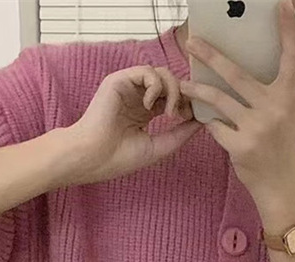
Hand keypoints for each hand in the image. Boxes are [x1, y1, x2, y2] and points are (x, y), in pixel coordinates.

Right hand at [71, 66, 200, 183]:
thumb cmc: (119, 158)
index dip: (186, 103)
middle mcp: (138, 97)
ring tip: (169, 113)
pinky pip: (147, 71)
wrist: (93, 158)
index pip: (173, 97)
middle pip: (171, 82)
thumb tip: (202, 121)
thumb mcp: (159, 147)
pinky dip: (155, 86)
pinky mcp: (119, 80)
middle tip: (183, 114)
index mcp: (145, 112)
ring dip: (172, 91)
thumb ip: (180, 133)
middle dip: (183, 95)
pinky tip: (149, 106)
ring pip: (162, 74)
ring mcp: (128, 88)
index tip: (192, 117)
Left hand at [179, 0, 294, 200]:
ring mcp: (257, 128)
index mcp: (289, 97)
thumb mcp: (285, 114)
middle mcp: (275, 109)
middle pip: (238, 75)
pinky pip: (216, 126)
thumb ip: (273, 91)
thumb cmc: (281, 145)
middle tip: (192, 42)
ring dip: (197, 91)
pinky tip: (208, 124)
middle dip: (212, 56)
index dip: (289, 30)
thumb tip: (248, 63)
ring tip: (182, 85)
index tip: (281, 4)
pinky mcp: (240, 146)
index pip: (293, 57)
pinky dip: (211, 124)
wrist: (280, 185)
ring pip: (219, 100)